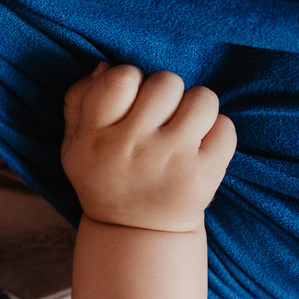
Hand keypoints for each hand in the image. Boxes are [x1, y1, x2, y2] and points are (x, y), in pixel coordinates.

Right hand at [62, 63, 235, 231]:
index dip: (129, 79)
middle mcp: (132, 147)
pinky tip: (199, 146)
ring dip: (195, 107)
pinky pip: (226, 127)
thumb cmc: (104, 176)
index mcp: (95, 137)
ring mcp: (171, 160)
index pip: (120, 79)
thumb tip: (105, 66)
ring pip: (202, 99)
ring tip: (183, 126)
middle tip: (159, 115)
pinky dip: (217, 132)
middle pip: (166, 82)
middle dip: (165, 93)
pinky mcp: (204, 174)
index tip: (130, 99)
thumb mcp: (73, 144)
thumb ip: (78, 100)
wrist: (135, 231)